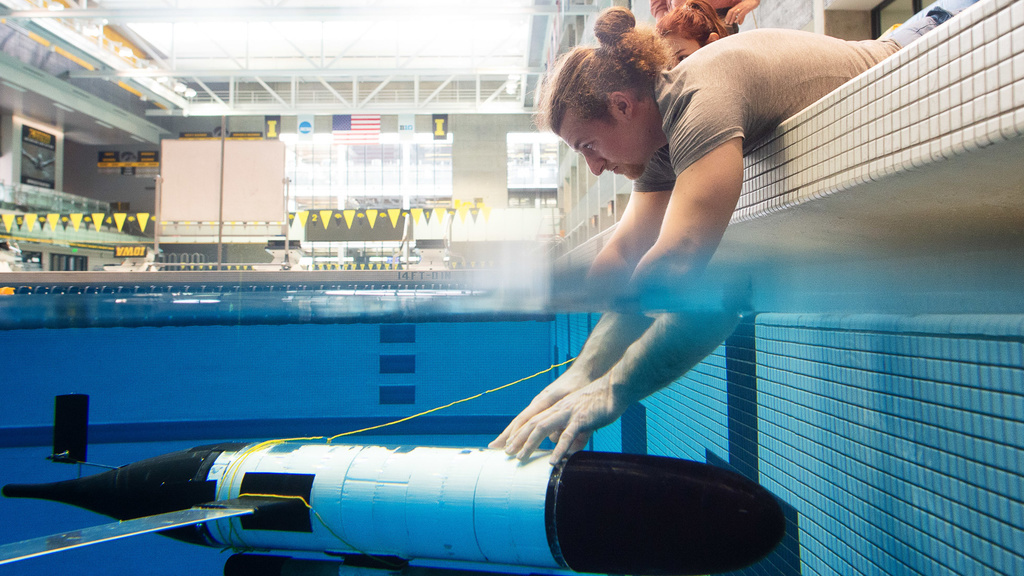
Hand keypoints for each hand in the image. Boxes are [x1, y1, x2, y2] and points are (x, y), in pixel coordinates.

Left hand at [494, 373, 627, 463]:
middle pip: (532, 424)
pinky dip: (559, 448)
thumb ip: (571, 432)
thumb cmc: (599, 403)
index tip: (506, 444)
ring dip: (530, 443)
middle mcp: (558, 408)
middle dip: (517, 439)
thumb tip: (566, 448)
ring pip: (543, 428)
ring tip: (521, 457)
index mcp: (556, 407)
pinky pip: (568, 435)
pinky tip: (553, 460)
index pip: (532, 420)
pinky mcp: (581, 418)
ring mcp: (568, 412)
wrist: (615, 388)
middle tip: (506, 453)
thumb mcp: (580, 417)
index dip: (518, 432)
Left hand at [724, 0, 758, 24]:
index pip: (730, 11)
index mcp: (737, 6)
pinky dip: (738, 18)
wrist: (755, 0)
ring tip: (731, 23)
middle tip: (727, 23)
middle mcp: (739, 6)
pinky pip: (741, 13)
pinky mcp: (747, 9)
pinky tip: (737, 21)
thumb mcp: (744, 11)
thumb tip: (739, 24)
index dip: (727, 16)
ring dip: (732, 18)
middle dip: (728, 18)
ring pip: (735, 13)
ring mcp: (743, 7)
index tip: (726, 21)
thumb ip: (742, 17)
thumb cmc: (749, 5)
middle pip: (731, 11)